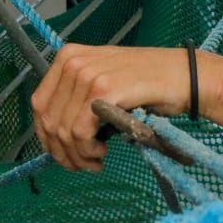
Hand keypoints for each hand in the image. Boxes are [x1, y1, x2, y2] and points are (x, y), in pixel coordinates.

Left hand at [30, 44, 193, 171]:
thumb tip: (55, 134)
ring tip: (95, 162)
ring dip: (77, 155)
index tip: (61, 153)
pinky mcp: (104, 90)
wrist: (182, 77)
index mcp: (68, 56)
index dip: (46, 136)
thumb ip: (76, 98)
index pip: (40, 104)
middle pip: (49, 120)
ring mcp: (88, 74)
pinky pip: (80, 132)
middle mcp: (73, 62)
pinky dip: (87, 150)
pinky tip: (101, 153)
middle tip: (80, 165)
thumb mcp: (102, 81)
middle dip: (61, 151)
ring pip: (64, 130)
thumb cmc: (145, 84)